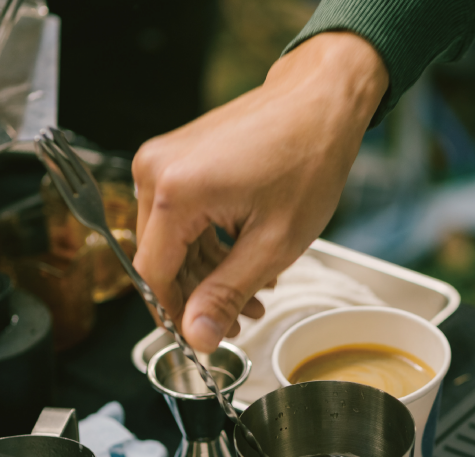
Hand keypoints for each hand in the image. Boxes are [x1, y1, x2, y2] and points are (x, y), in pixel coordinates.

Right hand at [132, 32, 387, 351]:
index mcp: (174, 192)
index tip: (204, 337)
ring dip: (210, 270)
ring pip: (173, 238)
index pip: (154, 274)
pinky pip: (182, 213)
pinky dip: (210, 241)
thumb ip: (227, 293)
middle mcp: (156, 171)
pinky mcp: (179, 156)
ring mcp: (165, 160)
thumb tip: (196, 336)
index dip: (177, 313)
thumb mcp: (273, 243)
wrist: (320, 102)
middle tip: (244, 315)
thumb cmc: (307, 162)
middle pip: (162, 257)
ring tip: (256, 289)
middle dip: (201, 293)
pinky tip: (246, 256)